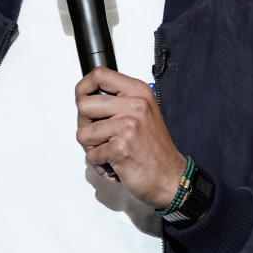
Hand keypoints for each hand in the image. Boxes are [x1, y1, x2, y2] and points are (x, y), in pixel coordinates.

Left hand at [75, 67, 185, 207]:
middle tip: (98, 135)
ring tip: (108, 151)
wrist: (170, 177)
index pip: (99, 75)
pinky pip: (91, 154)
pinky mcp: (120, 148)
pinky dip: (99, 163)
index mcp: (139, 92)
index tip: (82, 98)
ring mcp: (128, 126)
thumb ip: (119, 101)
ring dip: (91, 147)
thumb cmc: (155, 149)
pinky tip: (113, 162)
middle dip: (84, 124)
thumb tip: (87, 98)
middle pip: (84, 105)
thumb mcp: (143, 113)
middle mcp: (135, 106)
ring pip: (83, 132)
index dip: (83, 88)